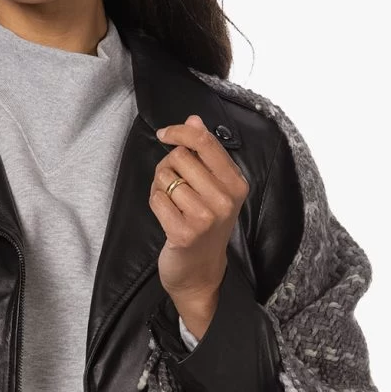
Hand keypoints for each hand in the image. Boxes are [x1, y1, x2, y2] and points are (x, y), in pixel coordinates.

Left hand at [150, 115, 248, 336]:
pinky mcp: (184, 233)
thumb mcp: (213, 188)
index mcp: (236, 184)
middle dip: (168, 165)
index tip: (164, 133)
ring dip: (159, 186)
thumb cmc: (205, 227)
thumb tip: (194, 119)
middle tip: (172, 184)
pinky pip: (156, 199)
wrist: (200, 273)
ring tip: (170, 202)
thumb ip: (204, 153)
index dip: (180, 131)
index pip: (206, 142)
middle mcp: (225, 200)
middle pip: (181, 156)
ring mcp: (205, 218)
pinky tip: (165, 215)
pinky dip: (154, 203)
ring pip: (166, 177)